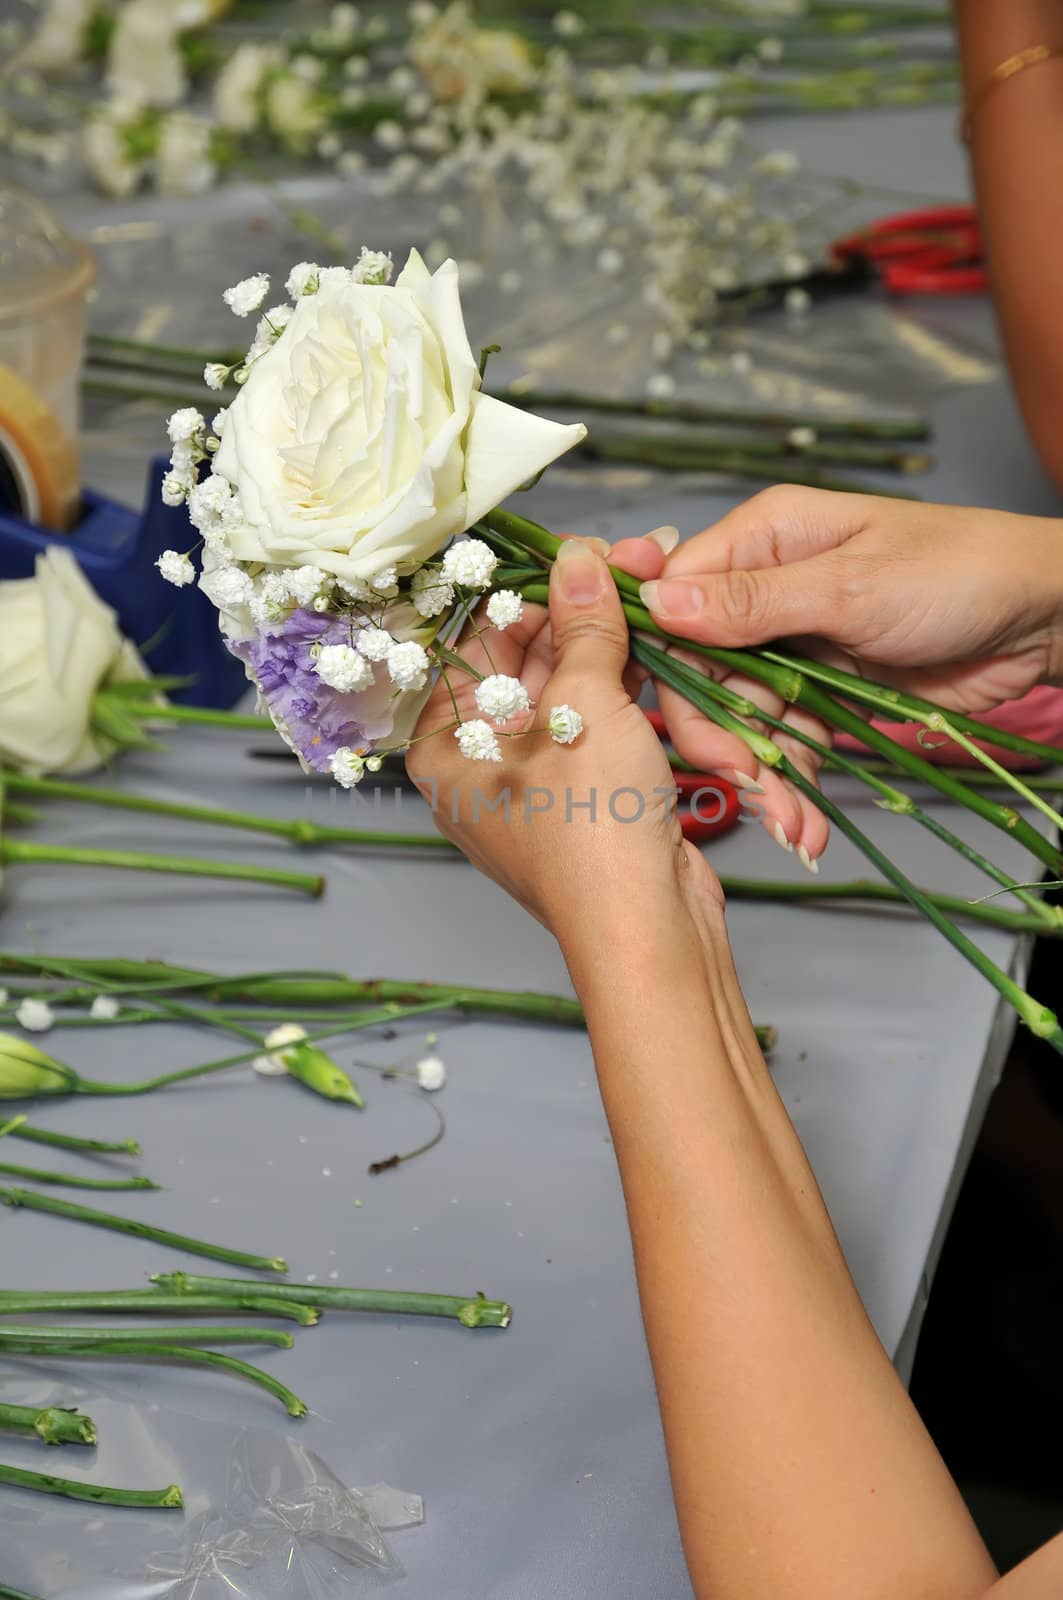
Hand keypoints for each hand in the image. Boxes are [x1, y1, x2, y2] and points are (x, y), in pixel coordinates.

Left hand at [406, 537, 721, 949]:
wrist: (650, 932)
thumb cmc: (593, 827)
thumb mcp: (585, 708)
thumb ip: (583, 627)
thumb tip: (580, 558)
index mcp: (443, 745)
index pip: (475, 639)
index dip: (531, 586)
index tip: (583, 550)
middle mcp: (476, 763)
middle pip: (522, 660)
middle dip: (580, 608)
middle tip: (637, 560)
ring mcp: (533, 783)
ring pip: (566, 690)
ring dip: (610, 642)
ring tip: (655, 587)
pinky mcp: (583, 797)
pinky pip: (595, 725)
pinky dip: (624, 687)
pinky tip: (658, 644)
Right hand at [636, 486, 1062, 857]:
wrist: (1043, 617)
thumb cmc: (959, 572)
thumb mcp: (851, 587)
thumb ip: (752, 602)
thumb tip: (659, 602)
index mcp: (763, 538)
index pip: (675, 598)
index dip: (663, 661)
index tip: (668, 719)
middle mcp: (766, 588)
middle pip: (700, 671)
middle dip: (718, 735)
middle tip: (745, 785)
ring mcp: (794, 641)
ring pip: (741, 715)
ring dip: (761, 773)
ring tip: (793, 825)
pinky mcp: (822, 689)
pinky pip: (784, 737)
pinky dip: (793, 780)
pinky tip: (806, 820)